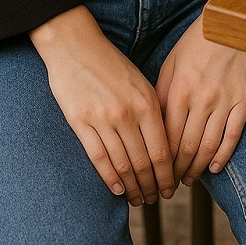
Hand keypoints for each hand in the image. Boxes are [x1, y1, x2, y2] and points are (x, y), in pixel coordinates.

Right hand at [29, 5, 174, 206]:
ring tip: (138, 199)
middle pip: (144, 163)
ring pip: (122, 165)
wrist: (75, 45)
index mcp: (146, 102)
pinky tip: (116, 190)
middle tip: (155, 199)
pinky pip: (99, 158)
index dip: (166, 176)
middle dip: (151, 186)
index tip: (170, 189)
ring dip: (132, 188)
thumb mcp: (139, 82)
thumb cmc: (110, 62)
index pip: (162, 151)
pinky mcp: (80, 122)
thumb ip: (152, 111)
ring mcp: (103, 119)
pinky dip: (109, 178)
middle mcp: (127, 113)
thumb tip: (163, 147)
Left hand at [155, 0, 245, 184]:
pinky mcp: (244, 101)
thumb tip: (153, 124)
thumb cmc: (198, 40)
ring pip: (208, 147)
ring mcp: (224, 102)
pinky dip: (222, 156)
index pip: (167, 136)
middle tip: (171, 184)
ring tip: (190, 179)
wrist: (234, 22)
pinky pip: (232, 137)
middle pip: (186, 147)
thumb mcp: (173, 61)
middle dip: (177, 170)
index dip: (161, 160)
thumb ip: (162, 93)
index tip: (156, 172)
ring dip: (197, 168)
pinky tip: (214, 167)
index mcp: (179, 89)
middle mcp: (200, 99)